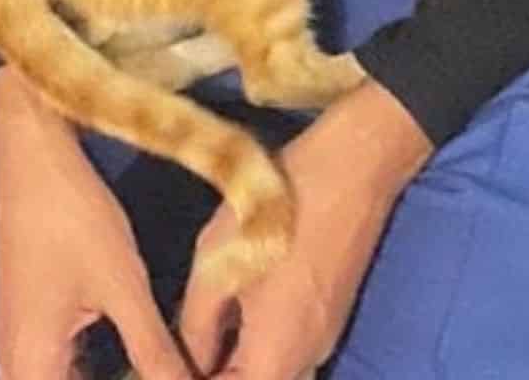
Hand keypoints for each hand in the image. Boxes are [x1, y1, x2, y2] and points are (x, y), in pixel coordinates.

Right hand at [0, 66, 192, 379]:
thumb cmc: (73, 217)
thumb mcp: (122, 285)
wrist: (31, 157)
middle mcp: (12, 366)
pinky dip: (92, 371)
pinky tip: (133, 360)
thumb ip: (153, 350)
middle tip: (169, 375)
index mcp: (28, 369)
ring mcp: (16, 342)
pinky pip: (56, 367)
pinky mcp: (28, 319)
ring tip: (158, 370)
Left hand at [178, 80, 431, 378]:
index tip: (177, 359)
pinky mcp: (333, 308)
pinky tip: (241, 300)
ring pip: (274, 365)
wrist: (351, 169)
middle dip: (219, 369)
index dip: (196, 379)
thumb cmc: (278, 213)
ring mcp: (325, 334)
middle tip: (187, 341)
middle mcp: (307, 359)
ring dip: (240, 355)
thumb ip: (195, 326)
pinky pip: (291, 343)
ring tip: (206, 324)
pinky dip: (262, 336)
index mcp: (275, 361)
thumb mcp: (215, 265)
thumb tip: (192, 355)